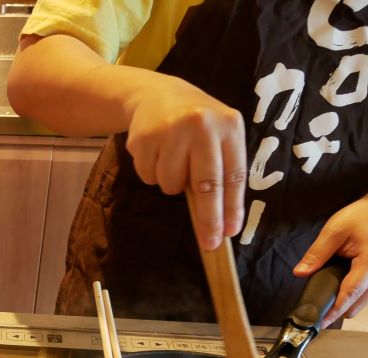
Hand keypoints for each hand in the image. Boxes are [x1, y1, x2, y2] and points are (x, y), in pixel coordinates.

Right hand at [125, 75, 246, 250]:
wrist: (157, 94)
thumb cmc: (195, 125)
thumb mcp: (217, 136)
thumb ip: (221, 170)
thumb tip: (221, 221)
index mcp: (229, 125)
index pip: (234, 174)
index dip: (231, 207)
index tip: (229, 233)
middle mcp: (202, 124)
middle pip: (206, 184)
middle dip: (208, 218)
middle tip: (209, 242)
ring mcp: (171, 130)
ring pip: (171, 184)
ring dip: (170, 184)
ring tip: (172, 162)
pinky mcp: (144, 138)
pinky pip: (149, 176)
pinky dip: (152, 174)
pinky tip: (156, 154)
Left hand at [294, 196, 367, 326]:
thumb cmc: (362, 215)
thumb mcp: (335, 230)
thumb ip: (317, 253)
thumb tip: (300, 272)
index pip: (350, 293)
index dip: (335, 311)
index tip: (322, 322)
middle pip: (359, 301)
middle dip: (341, 309)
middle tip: (322, 315)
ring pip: (365, 298)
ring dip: (349, 303)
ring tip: (330, 308)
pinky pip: (367, 291)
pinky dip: (355, 294)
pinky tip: (343, 293)